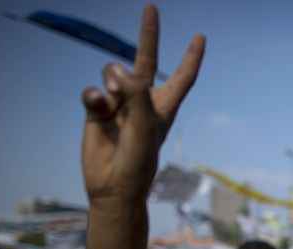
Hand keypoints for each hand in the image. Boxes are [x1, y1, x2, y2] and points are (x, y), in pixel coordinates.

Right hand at [81, 5, 204, 203]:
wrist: (112, 187)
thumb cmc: (138, 164)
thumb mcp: (144, 130)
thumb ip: (137, 98)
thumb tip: (122, 71)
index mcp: (164, 107)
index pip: (181, 77)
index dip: (191, 57)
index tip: (200, 37)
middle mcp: (142, 102)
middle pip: (146, 61)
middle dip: (149, 35)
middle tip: (151, 7)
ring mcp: (119, 105)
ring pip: (113, 73)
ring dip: (113, 80)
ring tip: (114, 99)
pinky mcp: (97, 111)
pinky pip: (92, 91)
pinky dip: (94, 96)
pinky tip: (97, 109)